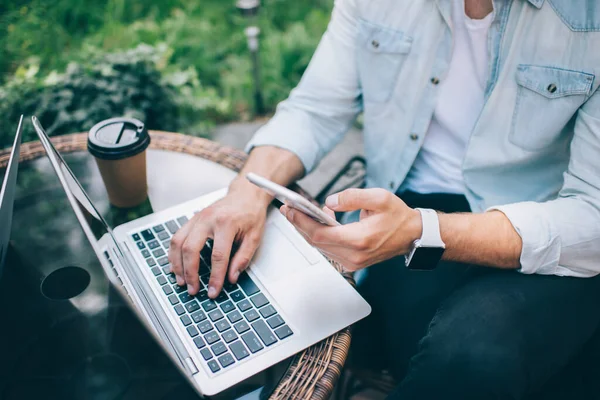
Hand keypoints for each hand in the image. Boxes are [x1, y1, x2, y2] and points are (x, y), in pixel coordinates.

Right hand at [169, 179, 269, 297]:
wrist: (245, 194)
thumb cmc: (251, 214)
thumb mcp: (254, 237)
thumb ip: (242, 258)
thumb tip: (231, 278)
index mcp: (226, 223)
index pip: (218, 256)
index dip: (215, 277)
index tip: (213, 291)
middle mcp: (208, 219)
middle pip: (191, 249)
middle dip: (190, 273)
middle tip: (193, 289)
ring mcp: (197, 218)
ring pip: (178, 243)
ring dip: (178, 265)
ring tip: (182, 281)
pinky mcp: (192, 219)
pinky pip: (177, 237)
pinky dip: (174, 254)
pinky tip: (176, 266)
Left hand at [280, 188, 421, 270]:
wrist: (412, 235)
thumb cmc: (398, 217)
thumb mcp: (379, 198)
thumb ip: (352, 197)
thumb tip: (329, 201)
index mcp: (359, 240)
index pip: (320, 234)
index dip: (302, 222)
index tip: (290, 210)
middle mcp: (354, 255)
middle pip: (316, 242)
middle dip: (299, 224)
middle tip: (288, 208)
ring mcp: (352, 262)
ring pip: (320, 246)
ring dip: (308, 229)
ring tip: (299, 211)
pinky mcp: (352, 263)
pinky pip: (328, 249)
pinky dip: (320, 235)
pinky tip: (321, 219)